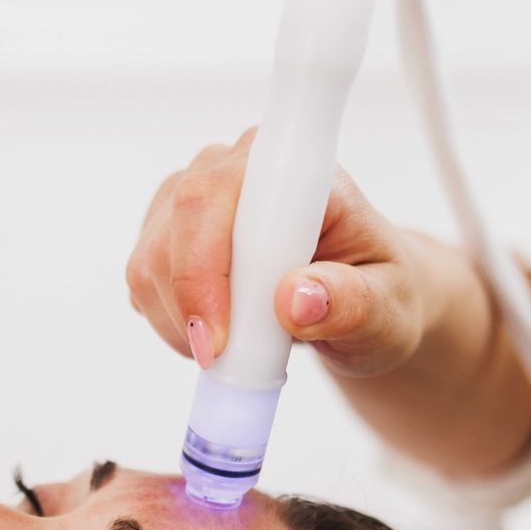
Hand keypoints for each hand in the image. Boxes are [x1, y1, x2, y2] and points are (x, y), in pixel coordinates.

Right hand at [124, 128, 433, 380]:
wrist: (361, 296)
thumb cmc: (377, 291)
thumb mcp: (388, 310)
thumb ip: (353, 303)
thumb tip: (298, 299)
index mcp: (293, 170)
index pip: (223, 193)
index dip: (209, 267)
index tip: (220, 340)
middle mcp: (235, 168)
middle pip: (177, 226)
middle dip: (190, 307)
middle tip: (223, 361)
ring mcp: (193, 197)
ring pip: (151, 261)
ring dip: (182, 323)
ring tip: (237, 349)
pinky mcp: (167, 232)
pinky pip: (142, 283)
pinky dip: (171, 325)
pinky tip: (217, 333)